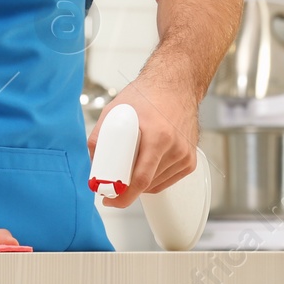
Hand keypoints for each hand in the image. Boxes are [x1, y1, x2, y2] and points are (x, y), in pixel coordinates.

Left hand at [87, 75, 200, 207]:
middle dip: (126, 188)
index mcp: (158, 136)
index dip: (123, 196)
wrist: (176, 85)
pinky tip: (148, 163)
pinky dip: (154, 179)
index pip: (141, 179)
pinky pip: (167, 180)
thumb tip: (93, 163)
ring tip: (133, 163)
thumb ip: (99, 137)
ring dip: (140, 183)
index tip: (109, 198)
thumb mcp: (115, 109)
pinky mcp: (190, 159)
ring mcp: (185, 154)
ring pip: (156, 185)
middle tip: (113, 181)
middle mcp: (175, 147)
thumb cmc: (147, 95)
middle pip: (147, 184)